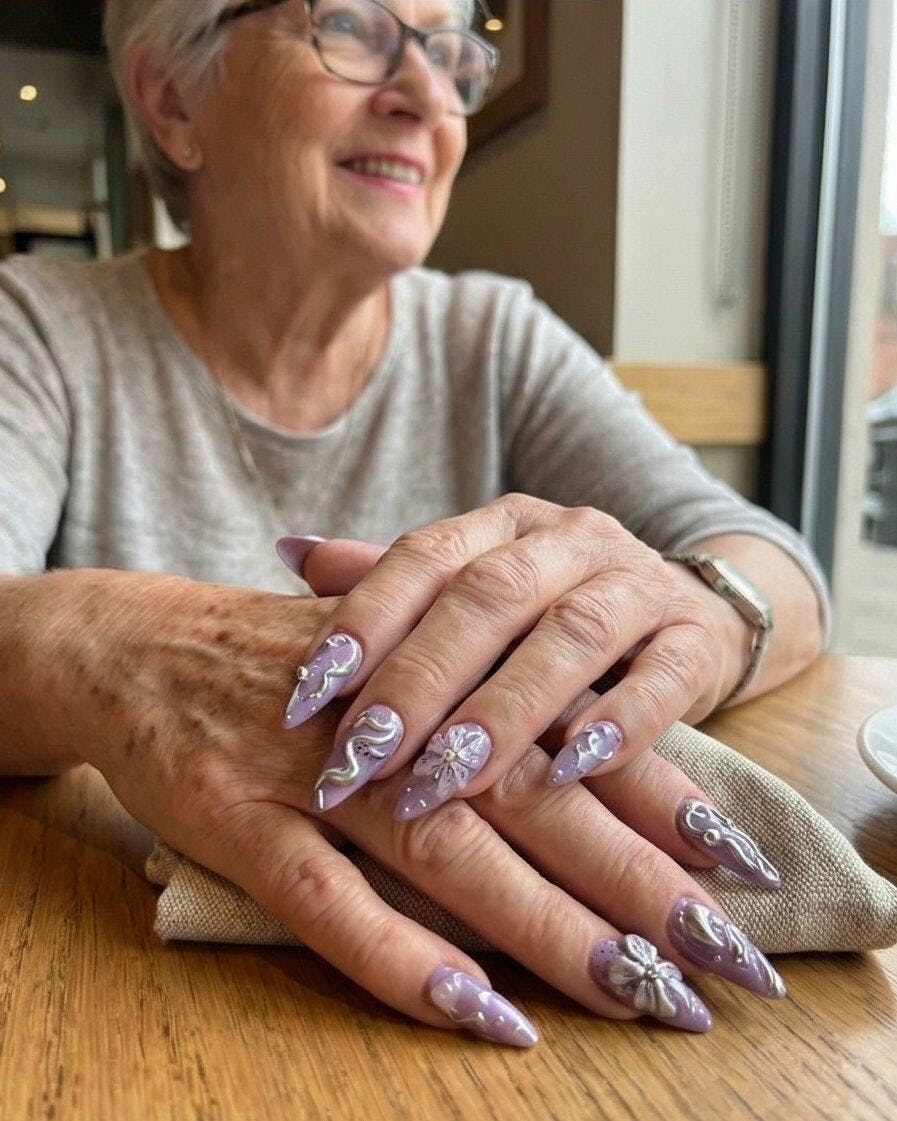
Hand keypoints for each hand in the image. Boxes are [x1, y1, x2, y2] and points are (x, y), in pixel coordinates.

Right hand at [23, 568, 783, 1044]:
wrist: (141, 642)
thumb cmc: (286, 659)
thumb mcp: (389, 650)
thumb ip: (478, 690)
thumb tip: (592, 749)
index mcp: (436, 665)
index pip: (562, 733)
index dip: (652, 795)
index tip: (735, 861)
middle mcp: (388, 716)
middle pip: (526, 797)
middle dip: (630, 876)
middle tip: (719, 953)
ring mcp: (311, 769)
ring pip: (444, 850)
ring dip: (544, 923)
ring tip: (632, 989)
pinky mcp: (235, 818)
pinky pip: (323, 899)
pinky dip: (398, 955)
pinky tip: (475, 1008)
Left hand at [277, 493, 751, 820]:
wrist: (690, 616)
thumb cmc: (550, 619)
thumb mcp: (474, 594)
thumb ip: (391, 581)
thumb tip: (291, 548)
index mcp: (503, 525)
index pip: (424, 556)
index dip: (363, 621)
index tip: (305, 697)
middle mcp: (569, 541)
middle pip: (488, 596)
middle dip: (421, 680)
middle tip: (363, 758)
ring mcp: (639, 584)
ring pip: (569, 635)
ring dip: (503, 712)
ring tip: (446, 779)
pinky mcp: (696, 639)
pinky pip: (662, 676)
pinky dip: (619, 724)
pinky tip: (570, 773)